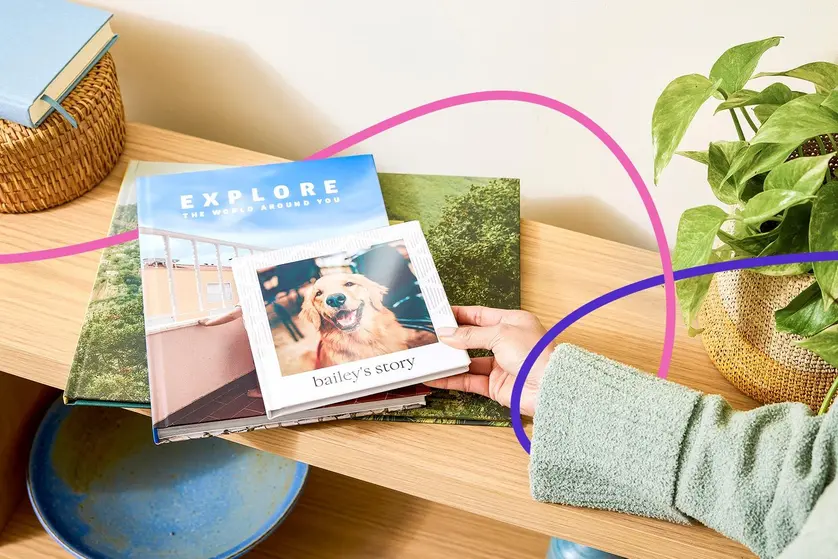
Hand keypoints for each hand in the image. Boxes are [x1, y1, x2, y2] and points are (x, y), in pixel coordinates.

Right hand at [426, 306, 553, 415]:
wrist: (549, 387)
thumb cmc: (535, 354)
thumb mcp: (500, 334)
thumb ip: (471, 335)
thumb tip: (448, 334)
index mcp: (512, 323)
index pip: (480, 315)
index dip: (460, 315)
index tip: (440, 314)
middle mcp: (506, 343)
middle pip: (472, 338)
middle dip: (452, 338)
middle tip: (430, 336)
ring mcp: (500, 365)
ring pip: (468, 361)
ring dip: (450, 360)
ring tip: (430, 357)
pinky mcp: (495, 385)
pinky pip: (469, 381)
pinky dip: (452, 379)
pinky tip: (437, 377)